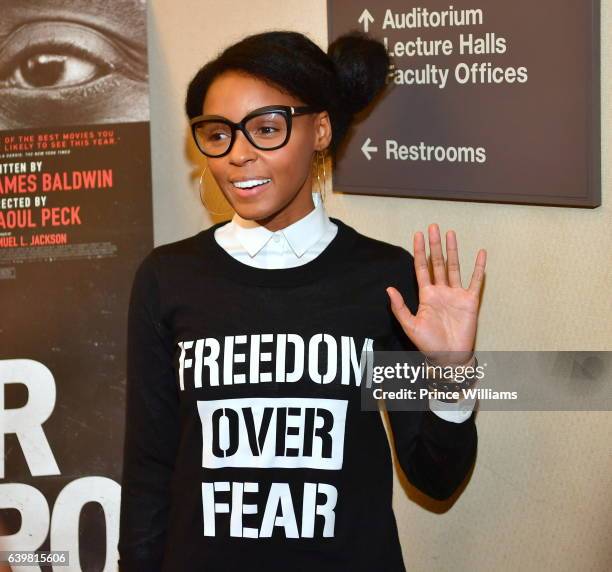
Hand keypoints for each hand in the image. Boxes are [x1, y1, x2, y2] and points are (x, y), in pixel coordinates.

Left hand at [386, 224, 486, 366]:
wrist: (449, 357)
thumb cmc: (429, 343)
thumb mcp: (410, 325)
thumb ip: (400, 307)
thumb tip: (389, 289)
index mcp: (426, 295)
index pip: (421, 268)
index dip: (419, 252)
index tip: (417, 235)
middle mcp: (441, 291)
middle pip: (437, 263)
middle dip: (434, 245)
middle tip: (433, 227)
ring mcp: (456, 294)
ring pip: (454, 267)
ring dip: (452, 250)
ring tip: (450, 233)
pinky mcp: (470, 301)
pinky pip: (475, 281)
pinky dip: (479, 268)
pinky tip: (480, 254)